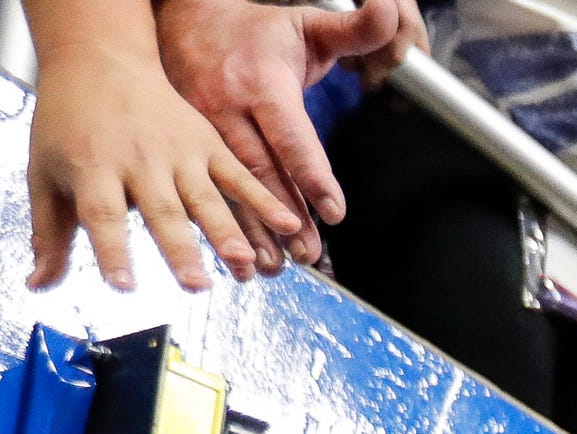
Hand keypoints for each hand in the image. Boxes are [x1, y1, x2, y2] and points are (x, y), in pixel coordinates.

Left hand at [28, 36, 300, 289]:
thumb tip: (38, 287)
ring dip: (226, 233)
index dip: (113, 251)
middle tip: (197, 286)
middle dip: (180, 250)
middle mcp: (138, 161)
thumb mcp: (46, 174)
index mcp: (93, 168)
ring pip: (205, 199)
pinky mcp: (207, 144)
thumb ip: (48, 235)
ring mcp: (178, 153)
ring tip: (244, 263)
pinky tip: (288, 226)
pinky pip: (239, 177)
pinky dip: (265, 201)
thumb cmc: (67, 125)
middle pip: (162, 211)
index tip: (124, 286)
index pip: (102, 216)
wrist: (100, 61)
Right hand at [157, 0, 413, 270]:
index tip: (334, 209)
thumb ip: (356, 28)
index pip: (291, 134)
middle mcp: (226, 105)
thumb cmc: (258, 30)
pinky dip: (228, 221)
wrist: (186, 17)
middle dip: (286, 215)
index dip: (312, 174)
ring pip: (232, 184)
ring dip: (255, 228)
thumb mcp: (308, 22)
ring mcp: (201, 125)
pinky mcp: (187, 141)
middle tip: (309, 252)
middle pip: (261, 169)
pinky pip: (209, 185)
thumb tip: (390, 9)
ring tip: (278, 264)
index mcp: (261, 81)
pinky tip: (245, 252)